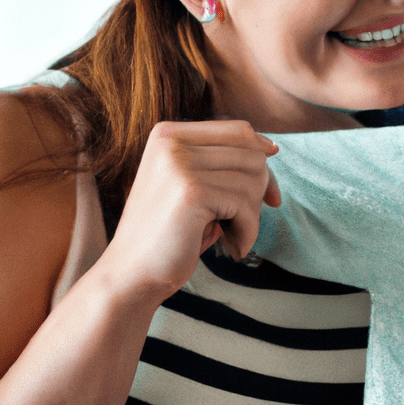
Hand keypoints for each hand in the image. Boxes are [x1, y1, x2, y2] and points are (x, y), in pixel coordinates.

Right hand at [105, 120, 279, 302]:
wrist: (131, 273)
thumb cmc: (170, 233)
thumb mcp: (194, 185)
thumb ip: (222, 162)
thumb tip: (272, 148)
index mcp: (169, 133)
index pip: (239, 130)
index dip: (263, 159)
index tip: (272, 194)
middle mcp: (171, 141)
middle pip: (252, 154)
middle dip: (259, 193)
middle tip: (243, 223)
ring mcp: (180, 164)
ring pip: (254, 180)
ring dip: (252, 216)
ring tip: (233, 236)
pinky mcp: (192, 191)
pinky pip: (245, 206)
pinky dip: (247, 231)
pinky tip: (233, 248)